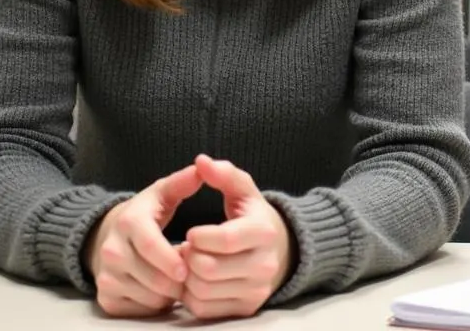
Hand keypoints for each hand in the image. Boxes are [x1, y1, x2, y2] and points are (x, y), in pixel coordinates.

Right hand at [85, 164, 201, 316]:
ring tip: (179, 280)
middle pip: (149, 276)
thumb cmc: (147, 212)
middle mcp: (111, 251)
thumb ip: (182, 182)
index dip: (169, 258)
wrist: (108, 235)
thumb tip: (201, 168)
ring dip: (167, 293)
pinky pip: (137, 310)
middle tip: (192, 275)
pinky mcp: (105, 298)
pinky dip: (154, 304)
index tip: (187, 267)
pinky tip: (163, 290)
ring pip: (145, 295)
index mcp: (128, 222)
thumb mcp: (162, 192)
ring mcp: (105, 277)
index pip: (149, 245)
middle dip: (175, 279)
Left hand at [179, 154, 294, 319]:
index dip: (199, 236)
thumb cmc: (253, 217)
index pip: (224, 239)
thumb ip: (224, 174)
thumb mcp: (244, 191)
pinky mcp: (246, 308)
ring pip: (203, 291)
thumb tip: (201, 161)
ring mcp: (257, 290)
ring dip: (188, 277)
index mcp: (264, 231)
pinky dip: (192, 295)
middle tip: (188, 247)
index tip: (192, 231)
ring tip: (193, 261)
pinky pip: (204, 309)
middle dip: (190, 257)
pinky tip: (198, 279)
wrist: (281, 250)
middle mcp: (265, 264)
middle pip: (208, 268)